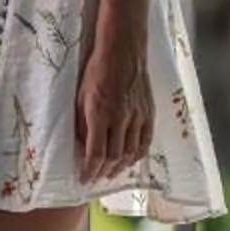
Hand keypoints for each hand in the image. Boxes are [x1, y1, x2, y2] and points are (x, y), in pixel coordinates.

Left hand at [76, 36, 153, 185]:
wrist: (123, 51)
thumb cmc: (96, 70)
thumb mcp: (80, 96)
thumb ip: (81, 122)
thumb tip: (81, 145)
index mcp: (100, 113)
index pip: (96, 153)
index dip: (90, 170)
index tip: (84, 179)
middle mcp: (120, 118)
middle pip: (114, 157)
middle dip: (103, 172)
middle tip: (96, 178)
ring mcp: (137, 116)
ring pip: (131, 152)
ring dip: (120, 167)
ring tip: (111, 173)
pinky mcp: (149, 112)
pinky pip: (145, 141)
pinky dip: (138, 155)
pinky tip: (130, 160)